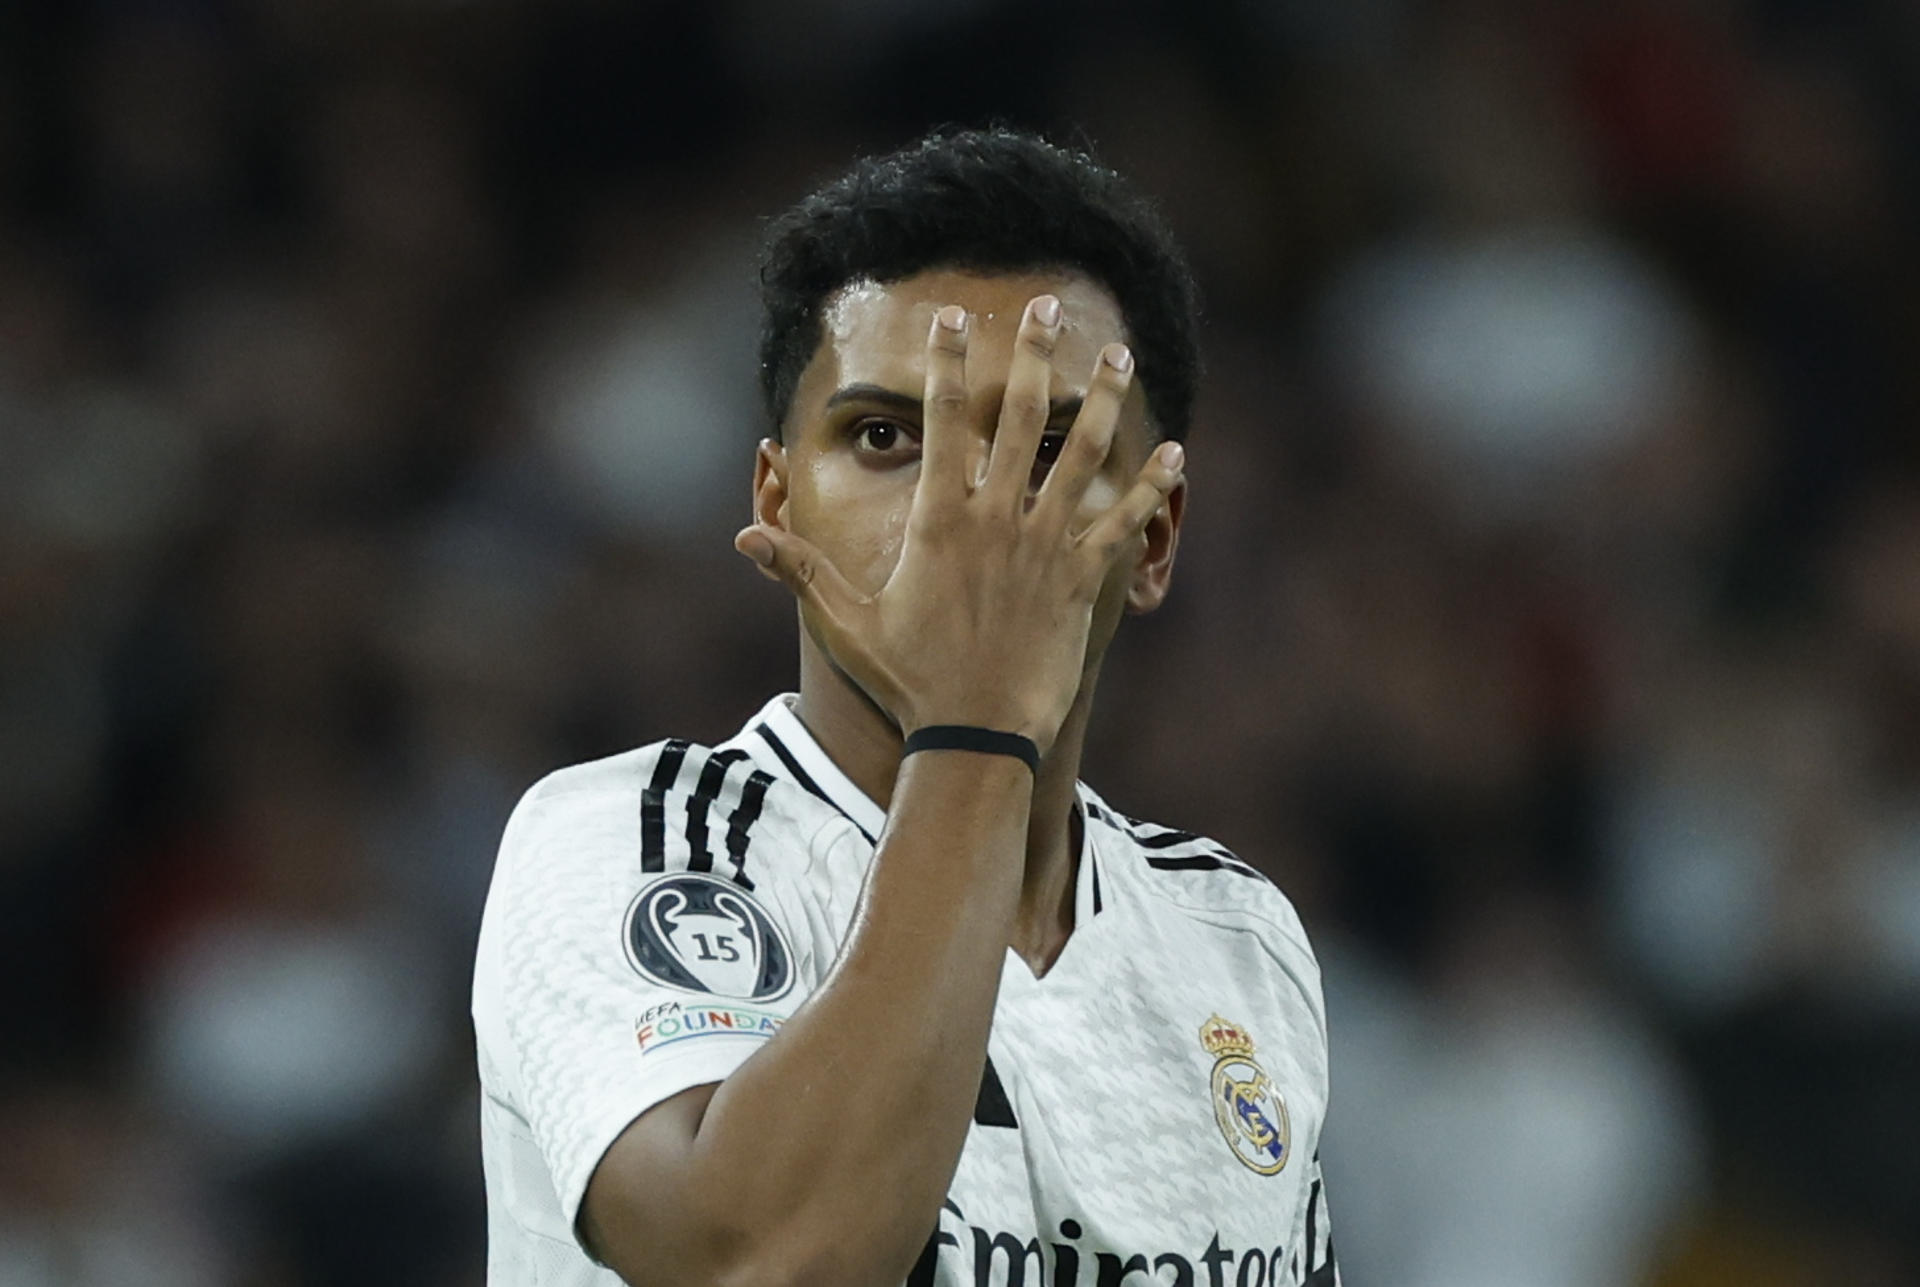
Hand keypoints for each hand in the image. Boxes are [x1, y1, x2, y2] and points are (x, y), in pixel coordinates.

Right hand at [735, 295, 1184, 756]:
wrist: (975, 735)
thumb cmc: (907, 680)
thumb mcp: (845, 623)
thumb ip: (801, 570)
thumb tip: (744, 536)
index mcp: (939, 519)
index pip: (943, 421)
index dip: (948, 363)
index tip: (955, 316)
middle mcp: (997, 519)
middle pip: (1020, 417)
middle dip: (1034, 354)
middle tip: (1047, 306)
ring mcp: (1044, 546)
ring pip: (1081, 455)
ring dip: (1102, 400)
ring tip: (1119, 353)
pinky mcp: (1080, 580)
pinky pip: (1123, 522)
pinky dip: (1150, 487)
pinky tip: (1176, 452)